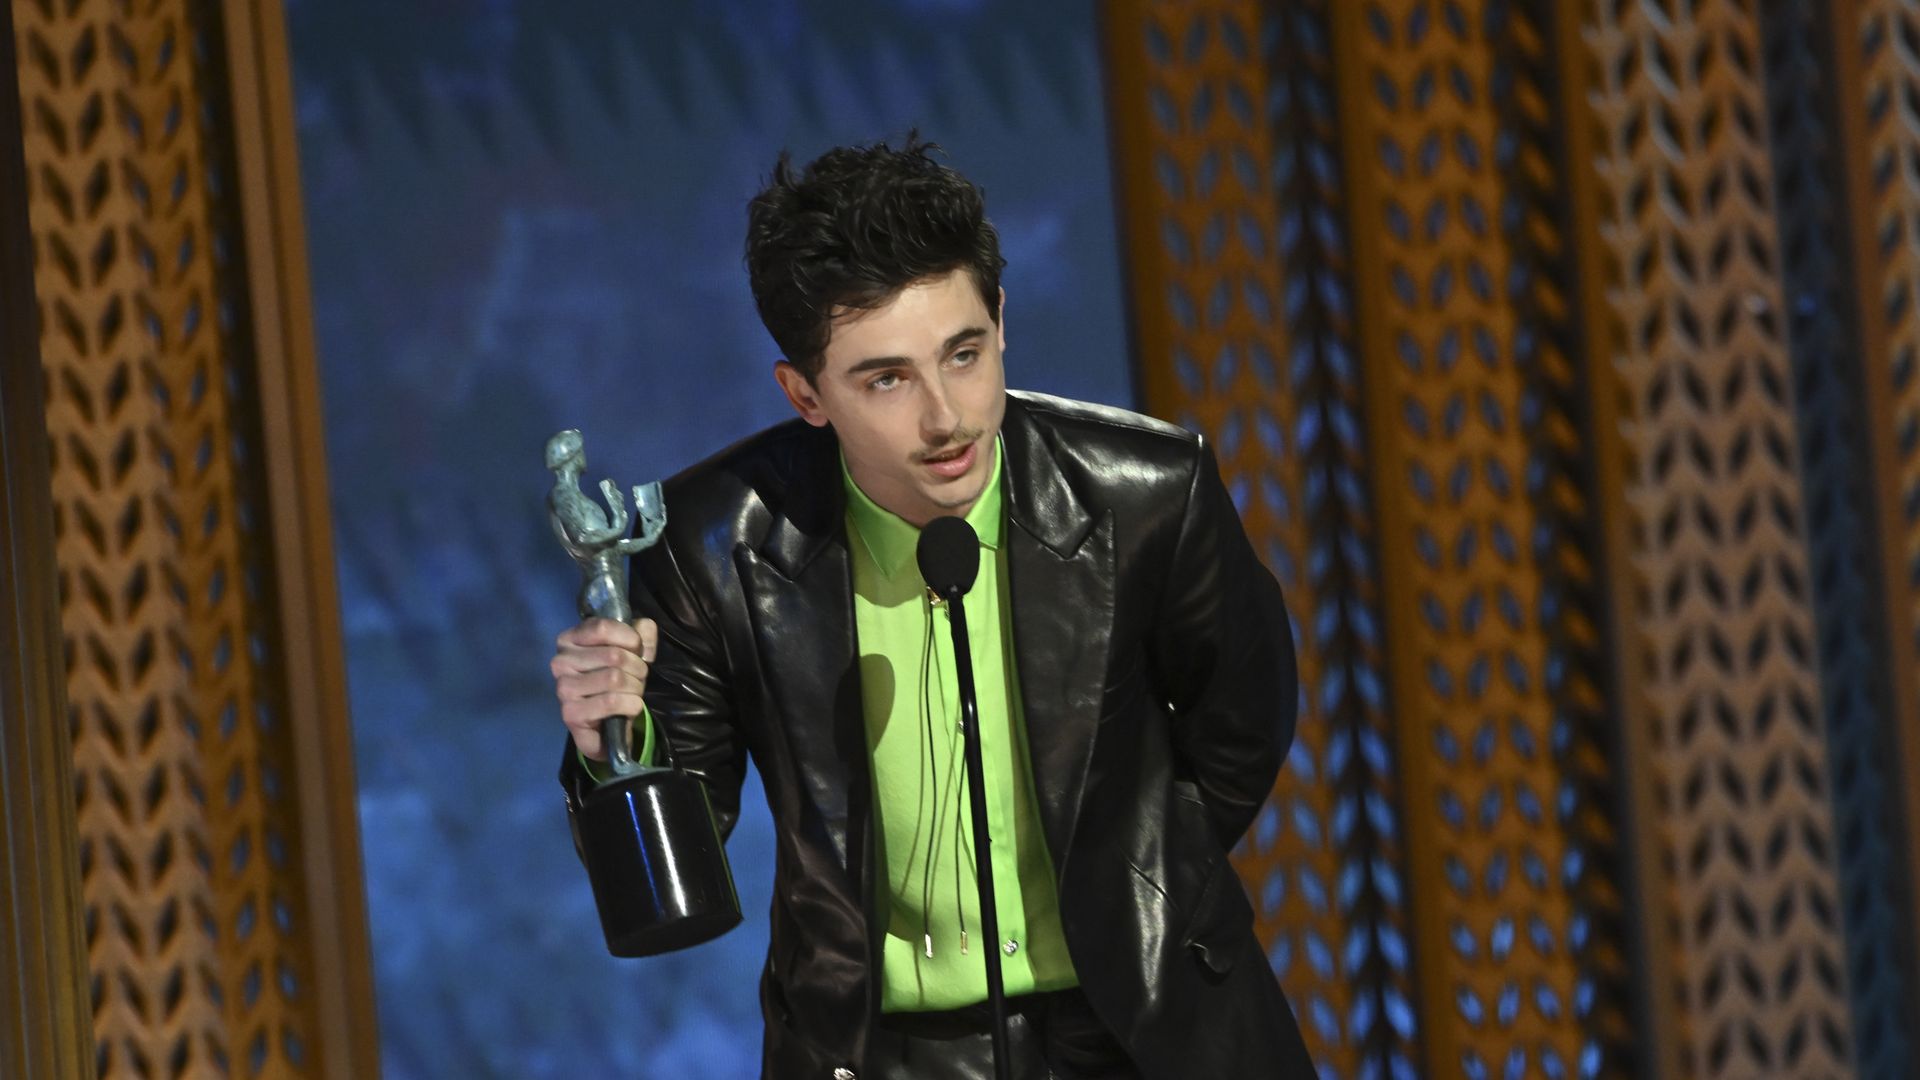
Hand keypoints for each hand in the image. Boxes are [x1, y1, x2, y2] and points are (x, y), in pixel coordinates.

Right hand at [551, 616, 657, 759]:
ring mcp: (563, 688)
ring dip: (636, 687)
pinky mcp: (570, 713)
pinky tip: (630, 707)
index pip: (603, 628)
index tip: (637, 651)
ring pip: (614, 678)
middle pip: (614, 655)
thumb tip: (643, 627)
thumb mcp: (632, 650)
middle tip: (637, 677)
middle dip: (637, 668)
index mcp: (570, 640)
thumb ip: (642, 632)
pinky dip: (631, 704)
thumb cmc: (617, 681)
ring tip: (633, 692)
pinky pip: (611, 702)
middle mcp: (560, 662)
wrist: (607, 725)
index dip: (630, 639)